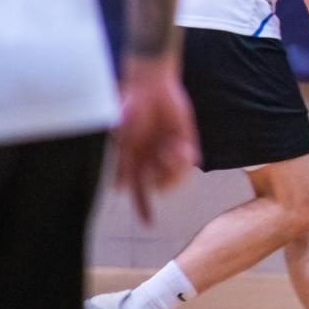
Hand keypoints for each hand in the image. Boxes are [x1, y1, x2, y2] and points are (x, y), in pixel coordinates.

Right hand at [115, 56, 197, 224]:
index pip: (138, 192)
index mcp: (134, 161)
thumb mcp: (122, 137)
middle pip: (162, 186)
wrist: (151, 84)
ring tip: (173, 148)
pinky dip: (186, 157)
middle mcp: (153, 160)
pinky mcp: (186, 140)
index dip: (143, 208)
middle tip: (164, 160)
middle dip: (166, 180)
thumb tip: (116, 187)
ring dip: (176, 168)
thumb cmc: (130, 108)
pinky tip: (180, 144)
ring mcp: (170, 151)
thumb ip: (120, 162)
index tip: (148, 224)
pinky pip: (191, 160)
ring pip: (178, 175)